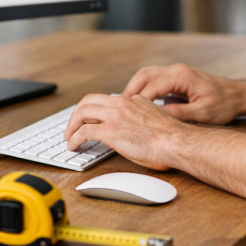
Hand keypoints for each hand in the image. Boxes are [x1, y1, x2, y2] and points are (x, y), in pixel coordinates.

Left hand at [64, 94, 187, 170]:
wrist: (175, 142)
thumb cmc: (171, 136)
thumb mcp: (155, 117)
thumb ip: (142, 114)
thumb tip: (137, 122)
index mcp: (132, 100)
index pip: (105, 100)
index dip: (93, 109)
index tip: (89, 119)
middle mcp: (122, 104)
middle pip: (88, 101)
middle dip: (76, 115)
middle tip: (72, 127)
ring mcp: (115, 116)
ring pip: (82, 112)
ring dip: (71, 125)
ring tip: (69, 137)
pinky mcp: (110, 131)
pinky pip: (84, 131)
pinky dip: (74, 138)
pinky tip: (74, 146)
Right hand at [122, 63, 244, 123]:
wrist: (236, 96)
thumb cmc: (223, 103)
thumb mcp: (202, 113)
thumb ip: (180, 114)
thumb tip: (158, 116)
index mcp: (183, 76)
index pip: (153, 85)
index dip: (139, 99)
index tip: (128, 112)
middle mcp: (177, 70)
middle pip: (145, 75)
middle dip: (130, 90)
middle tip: (119, 107)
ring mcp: (176, 72)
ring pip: (147, 75)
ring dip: (135, 89)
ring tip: (125, 106)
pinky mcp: (176, 78)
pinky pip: (154, 80)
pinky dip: (143, 90)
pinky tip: (138, 104)